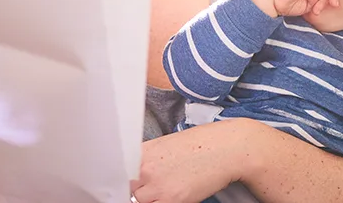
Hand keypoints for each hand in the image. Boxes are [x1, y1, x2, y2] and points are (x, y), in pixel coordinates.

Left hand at [130, 120, 246, 202]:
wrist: (224, 148)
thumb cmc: (199, 144)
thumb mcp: (165, 147)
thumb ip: (147, 160)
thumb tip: (136, 175)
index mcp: (142, 151)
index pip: (118, 172)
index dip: (124, 180)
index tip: (127, 183)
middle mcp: (145, 168)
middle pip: (128, 188)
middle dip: (136, 189)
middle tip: (151, 184)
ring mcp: (157, 185)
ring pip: (138, 200)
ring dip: (148, 198)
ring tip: (164, 189)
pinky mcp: (171, 200)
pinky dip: (160, 202)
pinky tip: (171, 195)